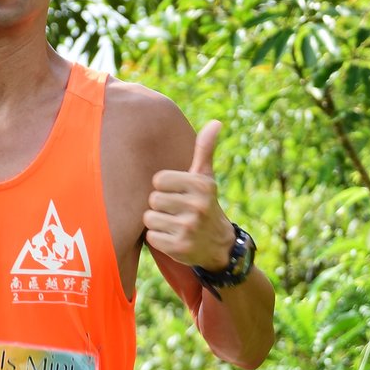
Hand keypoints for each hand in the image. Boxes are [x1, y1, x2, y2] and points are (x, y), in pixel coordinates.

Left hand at [144, 120, 235, 272]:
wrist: (220, 245)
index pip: (158, 180)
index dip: (164, 188)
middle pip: (153, 200)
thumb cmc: (205, 204)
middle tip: (177, 212)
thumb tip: (216, 122)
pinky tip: (174, 239)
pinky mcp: (180, 248)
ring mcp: (189, 228)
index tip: (177, 194)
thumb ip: (205, 150)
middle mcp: (198, 206)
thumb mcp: (206, 178)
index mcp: (201, 185)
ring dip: (158, 224)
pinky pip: (152, 238)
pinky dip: (159, 240)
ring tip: (175, 225)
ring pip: (150, 219)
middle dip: (161, 207)